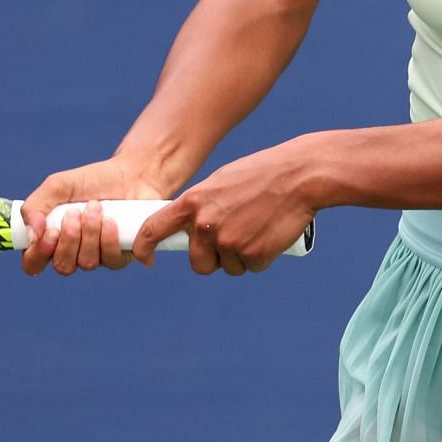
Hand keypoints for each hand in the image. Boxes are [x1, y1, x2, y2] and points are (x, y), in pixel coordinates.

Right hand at [18, 158, 167, 275]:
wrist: (130, 173)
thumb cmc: (92, 180)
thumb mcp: (57, 186)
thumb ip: (35, 207)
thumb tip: (31, 235)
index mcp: (52, 238)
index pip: (34, 263)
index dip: (38, 255)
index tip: (50, 232)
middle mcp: (73, 252)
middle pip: (62, 267)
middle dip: (69, 239)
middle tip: (75, 213)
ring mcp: (97, 256)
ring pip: (86, 263)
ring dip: (89, 234)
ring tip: (95, 207)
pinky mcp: (120, 256)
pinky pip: (111, 261)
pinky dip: (108, 239)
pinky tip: (111, 220)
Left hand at [131, 139, 316, 275]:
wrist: (298, 175)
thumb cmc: (261, 175)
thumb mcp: (220, 183)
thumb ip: (202, 206)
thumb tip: (190, 229)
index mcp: (193, 202)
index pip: (154, 228)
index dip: (144, 246)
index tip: (144, 257)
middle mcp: (205, 225)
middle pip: (198, 263)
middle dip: (213, 258)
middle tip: (234, 237)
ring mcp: (229, 242)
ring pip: (228, 266)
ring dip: (241, 255)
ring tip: (258, 226)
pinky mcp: (253, 255)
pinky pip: (252, 267)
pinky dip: (261, 256)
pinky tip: (270, 233)